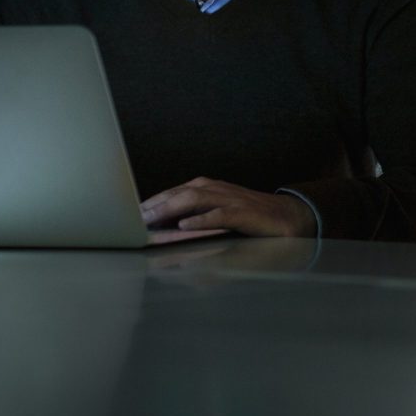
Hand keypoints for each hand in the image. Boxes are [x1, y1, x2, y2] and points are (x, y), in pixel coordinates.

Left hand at [140, 177, 316, 237]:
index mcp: (207, 187)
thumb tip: (163, 227)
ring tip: (150, 220)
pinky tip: (185, 226)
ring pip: (195, 199)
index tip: (128, 215)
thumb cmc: (249, 216)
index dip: (150, 202)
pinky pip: (219, 215)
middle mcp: (215, 189)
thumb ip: (193, 216)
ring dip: (170, 208)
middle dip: (154, 204)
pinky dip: (201, 220)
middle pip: (179, 193)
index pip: (172, 192)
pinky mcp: (244, 213)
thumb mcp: (217, 213)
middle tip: (131, 218)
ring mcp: (230, 199)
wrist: (287, 216)